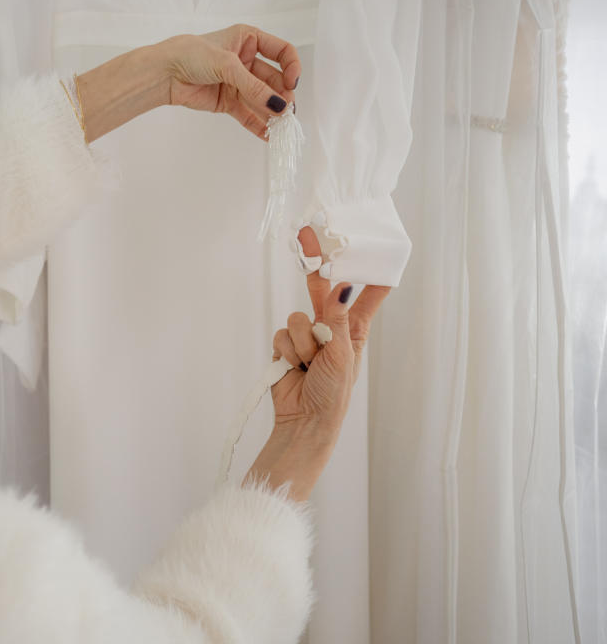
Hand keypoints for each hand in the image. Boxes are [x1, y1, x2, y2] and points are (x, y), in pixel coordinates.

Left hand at [163, 24, 301, 138]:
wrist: (164, 73)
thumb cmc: (192, 55)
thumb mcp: (227, 65)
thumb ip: (253, 86)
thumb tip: (278, 105)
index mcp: (249, 40)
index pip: (281, 52)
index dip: (291, 67)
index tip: (291, 83)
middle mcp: (246, 60)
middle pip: (273, 80)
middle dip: (281, 96)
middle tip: (287, 111)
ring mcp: (237, 82)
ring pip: (261, 99)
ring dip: (272, 112)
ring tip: (281, 127)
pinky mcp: (227, 101)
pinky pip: (247, 114)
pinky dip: (257, 124)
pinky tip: (268, 135)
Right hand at [244, 227, 389, 498]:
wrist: (305, 420)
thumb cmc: (333, 394)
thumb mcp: (342, 356)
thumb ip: (337, 318)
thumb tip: (343, 285)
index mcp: (353, 329)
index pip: (364, 294)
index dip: (366, 270)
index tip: (374, 247)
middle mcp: (330, 327)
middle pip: (322, 288)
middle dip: (316, 263)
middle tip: (308, 233)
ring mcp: (307, 336)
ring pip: (297, 317)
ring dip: (302, 343)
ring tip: (309, 365)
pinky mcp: (285, 346)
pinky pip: (281, 333)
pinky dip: (287, 351)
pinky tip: (294, 368)